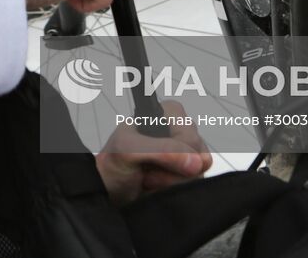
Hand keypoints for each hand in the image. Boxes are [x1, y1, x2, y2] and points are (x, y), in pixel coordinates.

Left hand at [96, 101, 212, 205]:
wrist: (108, 193)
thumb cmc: (112, 165)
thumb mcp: (129, 150)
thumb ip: (162, 150)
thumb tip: (195, 161)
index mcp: (164, 115)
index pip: (190, 131)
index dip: (178, 148)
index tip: (161, 157)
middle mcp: (176, 132)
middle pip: (198, 153)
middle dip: (172, 168)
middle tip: (148, 167)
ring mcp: (182, 155)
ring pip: (199, 172)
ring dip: (172, 182)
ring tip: (150, 177)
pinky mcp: (185, 176)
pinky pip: (195, 185)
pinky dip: (174, 190)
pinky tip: (157, 186)